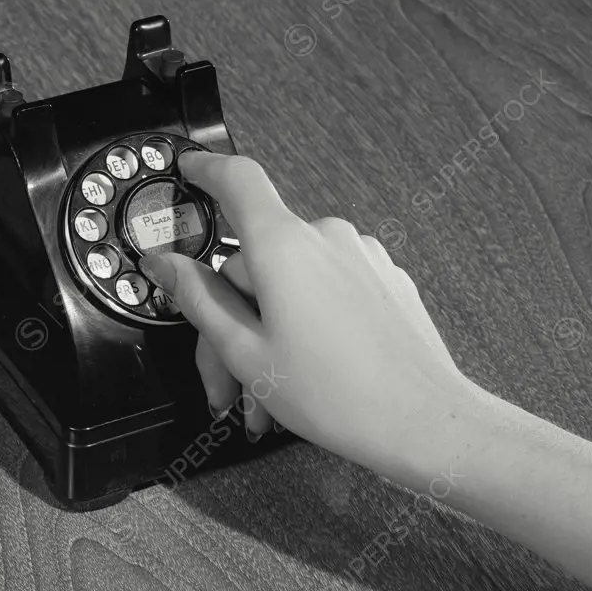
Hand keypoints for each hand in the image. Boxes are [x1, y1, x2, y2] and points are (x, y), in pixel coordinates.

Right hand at [139, 152, 475, 472]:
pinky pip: (327, 287)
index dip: (206, 169)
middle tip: (224, 379)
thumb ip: (200, 299)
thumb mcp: (246, 353)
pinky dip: (306, 323)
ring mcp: (360, 255)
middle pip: (255, 259)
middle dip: (231, 319)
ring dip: (269, 330)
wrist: (424, 421)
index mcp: (284, 246)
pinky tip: (304, 372)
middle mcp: (325, 237)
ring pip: (290, 281)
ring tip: (267, 394)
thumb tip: (167, 265)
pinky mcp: (382, 277)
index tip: (189, 170)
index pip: (236, 179)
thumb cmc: (342, 396)